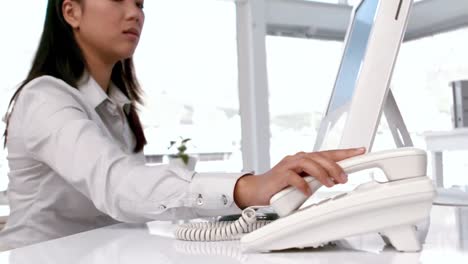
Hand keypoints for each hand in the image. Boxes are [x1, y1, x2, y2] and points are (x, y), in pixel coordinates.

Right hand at [234, 147, 365, 207]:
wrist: (257, 190)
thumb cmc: (281, 186)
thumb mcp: (304, 182)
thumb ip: (316, 179)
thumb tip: (334, 180)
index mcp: (305, 159)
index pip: (328, 153)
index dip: (345, 152)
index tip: (361, 151)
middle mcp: (298, 158)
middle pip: (320, 157)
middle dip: (335, 167)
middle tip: (345, 178)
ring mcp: (288, 165)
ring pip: (309, 163)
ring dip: (322, 174)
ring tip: (330, 184)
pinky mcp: (280, 175)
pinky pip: (293, 177)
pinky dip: (302, 184)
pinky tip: (307, 191)